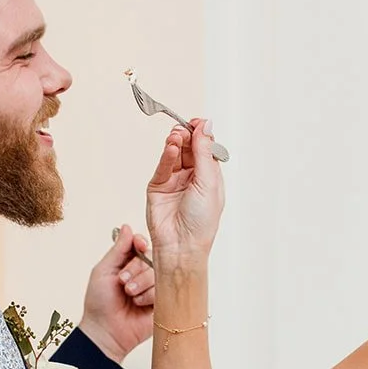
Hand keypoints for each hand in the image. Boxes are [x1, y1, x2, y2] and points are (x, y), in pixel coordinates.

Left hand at [78, 224, 155, 364]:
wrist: (105, 331)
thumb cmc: (99, 303)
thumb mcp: (103, 270)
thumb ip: (118, 249)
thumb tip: (127, 226)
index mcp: (128, 263)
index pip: (142, 244)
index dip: (142, 243)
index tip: (139, 246)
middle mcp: (142, 273)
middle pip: (152, 258)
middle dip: (135, 269)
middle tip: (122, 282)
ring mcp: (153, 288)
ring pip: (158, 274)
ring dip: (140, 284)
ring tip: (129, 296)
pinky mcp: (162, 302)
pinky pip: (163, 290)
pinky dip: (148, 296)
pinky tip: (139, 304)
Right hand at [145, 118, 224, 265]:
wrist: (181, 245)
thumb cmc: (201, 222)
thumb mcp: (209, 183)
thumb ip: (205, 152)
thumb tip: (206, 125)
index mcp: (209, 177)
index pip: (205, 148)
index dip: (202, 134)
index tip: (198, 123)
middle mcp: (192, 177)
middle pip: (189, 147)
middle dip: (187, 135)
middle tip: (184, 129)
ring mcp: (174, 180)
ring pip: (175, 153)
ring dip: (176, 142)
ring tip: (176, 136)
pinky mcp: (158, 185)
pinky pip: (163, 165)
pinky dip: (167, 154)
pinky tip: (171, 147)